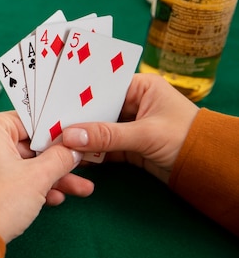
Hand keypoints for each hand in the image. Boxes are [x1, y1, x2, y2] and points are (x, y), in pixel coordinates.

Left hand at [0, 111, 93, 242]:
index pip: (29, 121)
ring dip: (48, 177)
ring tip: (78, 189)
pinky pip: (8, 176)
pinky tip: (54, 199)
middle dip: (56, 161)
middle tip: (81, 166)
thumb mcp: (38, 177)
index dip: (56, 132)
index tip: (76, 140)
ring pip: (20, 163)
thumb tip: (73, 149)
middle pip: (26, 145)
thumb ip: (60, 158)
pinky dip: (29, 185)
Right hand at [62, 73, 198, 183]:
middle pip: (95, 108)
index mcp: (139, 86)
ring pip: (95, 129)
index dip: (77, 94)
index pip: (101, 85)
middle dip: (74, 118)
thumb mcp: (145, 134)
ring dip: (79, 137)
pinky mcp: (126, 147)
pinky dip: (88, 153)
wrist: (209, 171)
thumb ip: (107, 136)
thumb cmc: (186, 139)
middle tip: (48, 123)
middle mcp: (131, 102)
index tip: (53, 101)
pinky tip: (71, 156)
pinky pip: (101, 147)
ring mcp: (128, 125)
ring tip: (53, 140)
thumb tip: (69, 137)